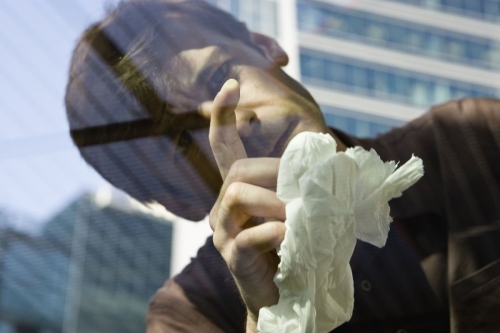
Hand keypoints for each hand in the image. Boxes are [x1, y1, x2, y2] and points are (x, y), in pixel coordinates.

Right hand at [206, 79, 286, 329]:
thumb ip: (311, 185)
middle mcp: (224, 206)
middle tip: (302, 191)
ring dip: (274, 201)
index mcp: (240, 190)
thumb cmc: (297, 247)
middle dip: (273, 172)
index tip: (230, 84)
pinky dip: (273, 233)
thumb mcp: (303, 211)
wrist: (287, 295)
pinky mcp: (231, 256)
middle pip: (237, 170)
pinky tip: (290, 238)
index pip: (222, 147)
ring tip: (298, 216)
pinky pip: (247, 236)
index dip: (224, 116)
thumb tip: (342, 158)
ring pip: (237, 195)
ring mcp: (223, 231)